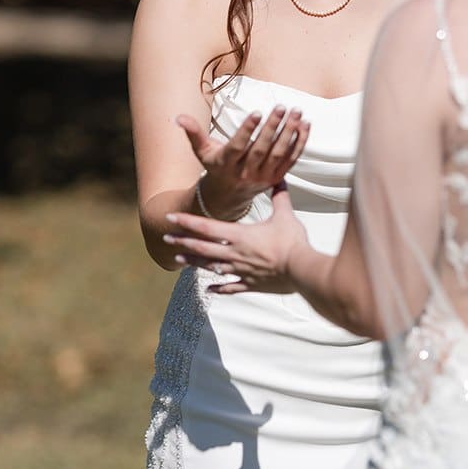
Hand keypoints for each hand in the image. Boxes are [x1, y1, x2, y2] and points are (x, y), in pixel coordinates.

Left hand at [163, 186, 308, 292]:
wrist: (301, 270)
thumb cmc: (292, 242)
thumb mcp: (285, 215)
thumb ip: (280, 197)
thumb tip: (280, 178)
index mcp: (239, 235)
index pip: (206, 227)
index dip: (186, 221)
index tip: (170, 218)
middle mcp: (234, 254)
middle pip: (202, 247)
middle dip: (182, 242)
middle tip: (166, 239)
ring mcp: (240, 271)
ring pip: (210, 267)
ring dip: (194, 262)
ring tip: (179, 259)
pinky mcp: (250, 285)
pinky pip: (229, 287)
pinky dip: (218, 288)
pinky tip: (208, 289)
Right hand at [176, 106, 308, 217]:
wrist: (228, 194)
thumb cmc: (214, 165)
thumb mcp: (201, 151)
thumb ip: (193, 133)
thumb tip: (178, 117)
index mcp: (226, 165)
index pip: (238, 147)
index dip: (247, 130)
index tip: (256, 112)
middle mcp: (246, 173)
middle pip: (262, 150)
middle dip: (273, 128)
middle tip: (281, 107)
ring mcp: (263, 177)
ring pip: (279, 154)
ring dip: (290, 133)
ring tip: (296, 112)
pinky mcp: (276, 178)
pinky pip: (291, 159)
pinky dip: (300, 142)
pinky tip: (305, 124)